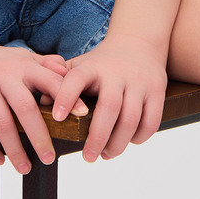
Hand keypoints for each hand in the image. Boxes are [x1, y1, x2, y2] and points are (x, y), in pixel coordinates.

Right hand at [0, 31, 87, 171]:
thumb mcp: (23, 57)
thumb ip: (47, 65)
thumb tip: (68, 72)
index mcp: (23, 66)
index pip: (50, 80)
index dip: (67, 97)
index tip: (83, 115)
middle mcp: (4, 76)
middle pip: (25, 108)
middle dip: (39, 136)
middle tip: (50, 158)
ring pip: (2, 124)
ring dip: (15, 150)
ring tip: (26, 168)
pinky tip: (0, 160)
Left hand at [51, 32, 167, 162]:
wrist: (138, 40)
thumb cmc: (102, 62)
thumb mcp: (80, 65)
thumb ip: (60, 82)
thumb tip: (42, 103)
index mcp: (93, 67)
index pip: (76, 78)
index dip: (65, 97)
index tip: (57, 118)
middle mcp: (117, 72)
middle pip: (109, 107)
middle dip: (97, 137)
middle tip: (87, 157)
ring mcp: (139, 81)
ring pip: (131, 118)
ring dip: (118, 143)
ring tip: (106, 155)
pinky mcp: (157, 89)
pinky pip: (151, 121)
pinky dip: (140, 137)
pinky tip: (129, 142)